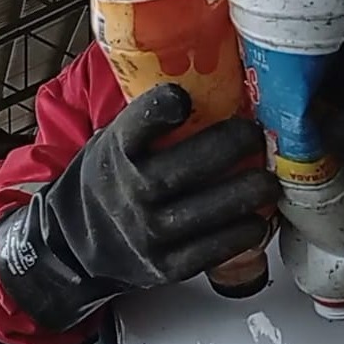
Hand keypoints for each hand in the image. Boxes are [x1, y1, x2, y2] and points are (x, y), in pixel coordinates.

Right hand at [0, 83, 278, 328]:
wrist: (74, 244)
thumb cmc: (108, 182)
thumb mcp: (111, 144)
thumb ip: (148, 122)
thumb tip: (208, 77)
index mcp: (117, 153)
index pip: (140, 123)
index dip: (163, 107)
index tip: (184, 98)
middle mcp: (132, 192)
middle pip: (190, 166)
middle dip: (233, 145)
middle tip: (256, 135)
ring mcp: (149, 232)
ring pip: (211, 211)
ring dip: (250, 192)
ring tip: (269, 180)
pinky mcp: (166, 266)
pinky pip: (214, 249)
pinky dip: (243, 233)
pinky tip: (256, 220)